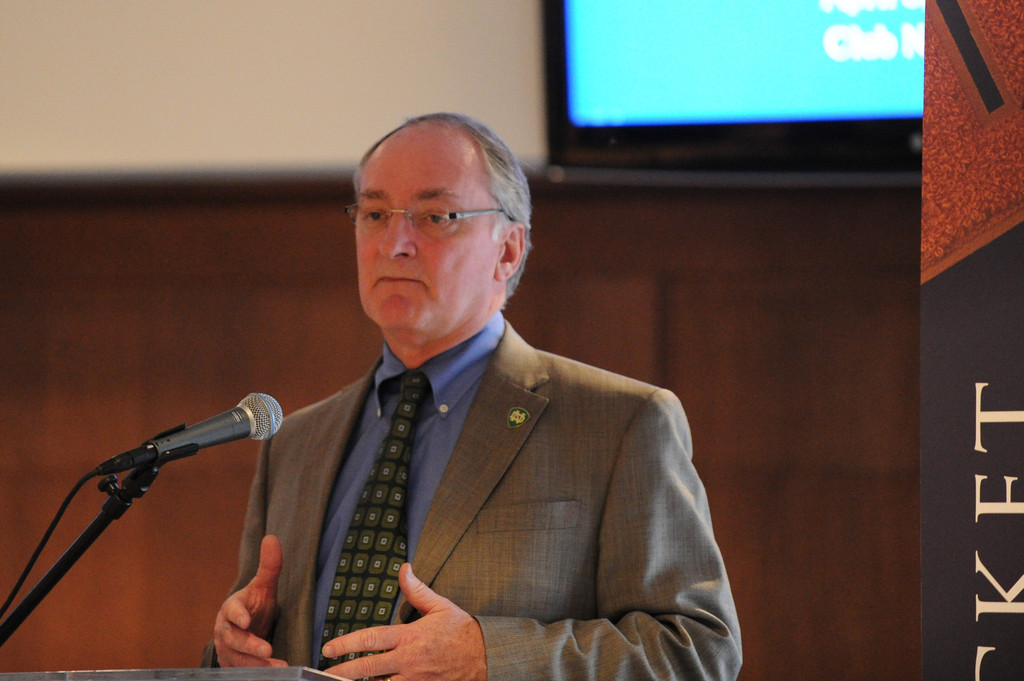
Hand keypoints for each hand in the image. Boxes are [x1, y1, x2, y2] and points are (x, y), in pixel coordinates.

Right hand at [213, 534, 288, 667]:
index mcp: (231, 609)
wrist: (245, 629)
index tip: (247, 620)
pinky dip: (256, 673)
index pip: (232, 611)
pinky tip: (275, 672)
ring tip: (278, 666)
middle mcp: (225, 631)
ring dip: (256, 664)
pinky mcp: (233, 665)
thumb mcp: (264, 587)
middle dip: (250, 646)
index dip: (238, 616)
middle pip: (234, 640)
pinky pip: (242, 671)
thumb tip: (272, 538)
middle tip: (267, 650)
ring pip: (238, 659)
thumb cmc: (254, 606)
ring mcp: (227, 650)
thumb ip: (269, 566)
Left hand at [322, 564, 486, 680]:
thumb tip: (404, 569)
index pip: (371, 639)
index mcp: (410, 636)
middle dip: (342, 671)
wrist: (486, 656)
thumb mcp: (440, 605)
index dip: (347, 643)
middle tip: (324, 671)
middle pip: (368, 668)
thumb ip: (417, 589)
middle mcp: (409, 660)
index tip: (330, 647)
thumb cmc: (462, 631)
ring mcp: (414, 679)